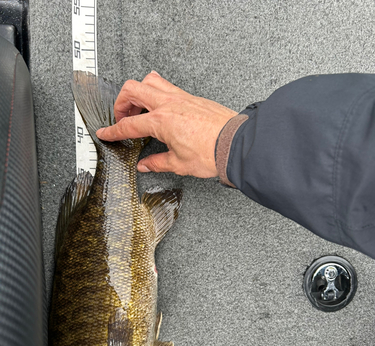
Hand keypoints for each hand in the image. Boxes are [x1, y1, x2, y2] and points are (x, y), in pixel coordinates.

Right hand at [96, 71, 236, 177]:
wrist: (234, 144)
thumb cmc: (211, 152)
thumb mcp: (179, 164)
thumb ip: (157, 162)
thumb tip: (145, 164)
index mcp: (160, 122)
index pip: (128, 125)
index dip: (113, 130)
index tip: (105, 132)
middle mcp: (168, 104)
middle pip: (132, 90)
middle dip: (120, 103)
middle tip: (122, 117)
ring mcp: (180, 97)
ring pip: (149, 80)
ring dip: (138, 91)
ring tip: (139, 108)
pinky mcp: (191, 97)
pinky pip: (167, 86)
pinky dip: (157, 92)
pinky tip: (160, 107)